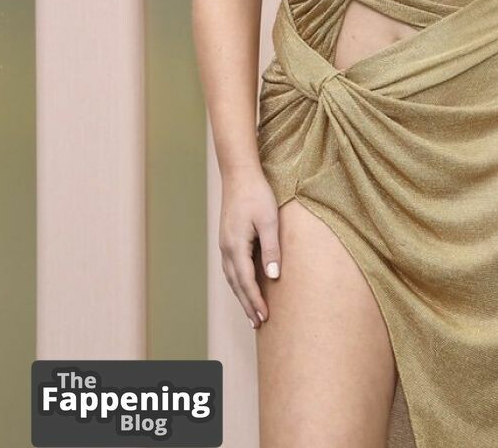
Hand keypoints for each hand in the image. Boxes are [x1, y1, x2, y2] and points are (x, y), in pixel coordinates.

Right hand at [219, 167, 280, 327]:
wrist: (239, 174)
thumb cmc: (257, 194)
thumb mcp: (269, 220)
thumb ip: (271, 249)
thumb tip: (273, 277)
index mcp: (236, 246)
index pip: (246, 282)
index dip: (255, 301)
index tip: (265, 318)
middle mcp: (227, 248)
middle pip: (236, 284)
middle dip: (247, 305)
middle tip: (258, 324)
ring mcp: (225, 243)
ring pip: (231, 278)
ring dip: (241, 296)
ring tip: (251, 312)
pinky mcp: (227, 238)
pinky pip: (231, 268)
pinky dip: (238, 282)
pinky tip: (244, 286)